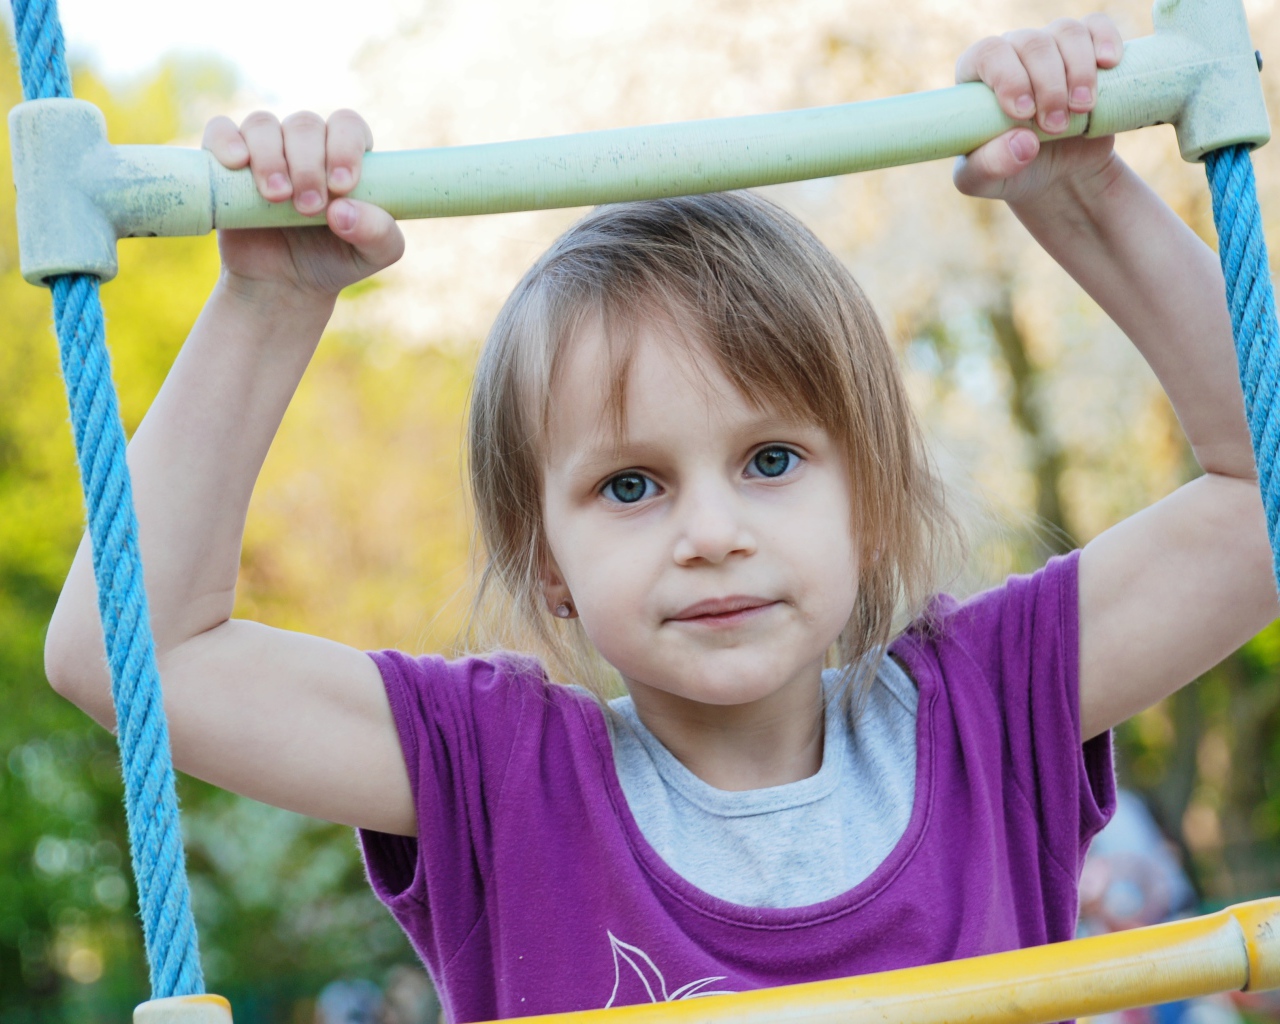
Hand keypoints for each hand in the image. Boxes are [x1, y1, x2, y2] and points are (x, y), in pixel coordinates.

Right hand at [203, 109, 404, 300]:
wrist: (283, 286)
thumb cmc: (333, 261)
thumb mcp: (372, 255)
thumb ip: (378, 233)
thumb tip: (344, 210)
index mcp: (345, 155)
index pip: (348, 126)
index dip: (345, 147)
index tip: (341, 186)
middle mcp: (306, 145)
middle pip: (305, 125)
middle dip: (308, 165)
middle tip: (309, 207)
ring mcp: (266, 150)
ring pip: (263, 125)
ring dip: (271, 157)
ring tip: (278, 197)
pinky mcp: (227, 163)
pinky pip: (220, 131)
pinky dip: (226, 140)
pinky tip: (237, 162)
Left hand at [953, 16, 1124, 206]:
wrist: (1057, 176)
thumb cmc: (1011, 172)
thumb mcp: (985, 182)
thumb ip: (989, 167)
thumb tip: (1023, 143)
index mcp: (977, 77)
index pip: (987, 55)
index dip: (1008, 78)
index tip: (1024, 113)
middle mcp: (1012, 54)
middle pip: (1031, 43)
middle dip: (1048, 85)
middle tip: (1056, 126)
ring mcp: (1050, 48)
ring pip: (1066, 33)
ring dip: (1078, 70)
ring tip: (1082, 109)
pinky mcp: (1086, 51)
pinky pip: (1096, 25)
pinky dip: (1104, 39)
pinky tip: (1108, 64)